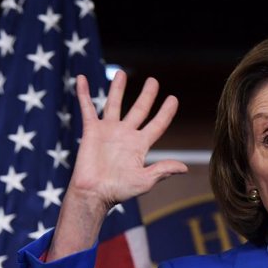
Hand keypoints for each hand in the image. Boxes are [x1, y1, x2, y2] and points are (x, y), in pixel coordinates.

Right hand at [71, 70, 187, 212]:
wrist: (94, 194)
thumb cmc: (119, 191)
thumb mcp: (145, 181)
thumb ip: (163, 170)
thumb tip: (185, 168)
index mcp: (140, 145)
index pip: (157, 124)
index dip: (166, 112)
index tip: (173, 99)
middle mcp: (126, 135)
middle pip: (139, 109)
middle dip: (147, 95)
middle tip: (153, 81)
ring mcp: (108, 131)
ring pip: (114, 104)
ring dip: (117, 89)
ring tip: (120, 73)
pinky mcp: (92, 130)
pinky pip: (87, 108)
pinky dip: (84, 93)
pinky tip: (82, 79)